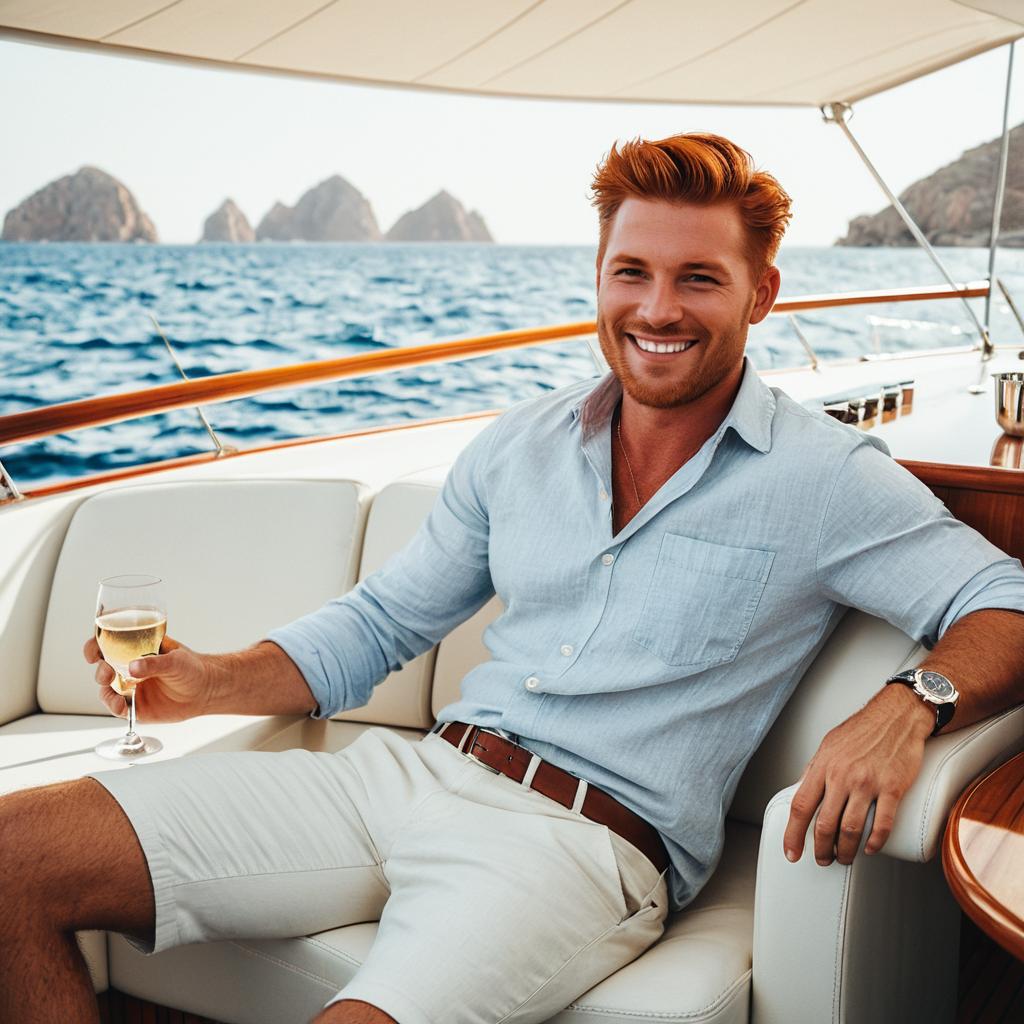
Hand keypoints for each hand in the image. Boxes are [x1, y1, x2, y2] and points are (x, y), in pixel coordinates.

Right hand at [84, 634, 212, 722]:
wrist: (206, 690)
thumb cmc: (192, 668)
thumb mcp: (176, 660)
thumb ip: (155, 663)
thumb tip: (133, 667)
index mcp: (136, 650)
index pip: (108, 645)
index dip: (95, 647)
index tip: (93, 652)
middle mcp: (129, 668)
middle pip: (103, 668)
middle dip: (100, 670)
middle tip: (108, 672)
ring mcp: (131, 688)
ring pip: (107, 689)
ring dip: (105, 691)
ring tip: (115, 694)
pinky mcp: (135, 706)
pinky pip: (118, 708)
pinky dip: (115, 707)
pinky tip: (121, 707)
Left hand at [783, 685, 932, 865]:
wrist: (896, 716)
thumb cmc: (861, 731)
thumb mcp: (828, 746)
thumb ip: (815, 770)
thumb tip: (801, 793)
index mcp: (823, 766)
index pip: (801, 806)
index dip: (793, 833)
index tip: (791, 852)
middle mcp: (842, 775)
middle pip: (824, 823)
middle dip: (820, 848)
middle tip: (823, 860)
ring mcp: (868, 782)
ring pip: (851, 828)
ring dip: (845, 850)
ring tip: (844, 858)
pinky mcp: (893, 787)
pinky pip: (883, 823)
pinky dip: (875, 842)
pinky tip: (870, 849)